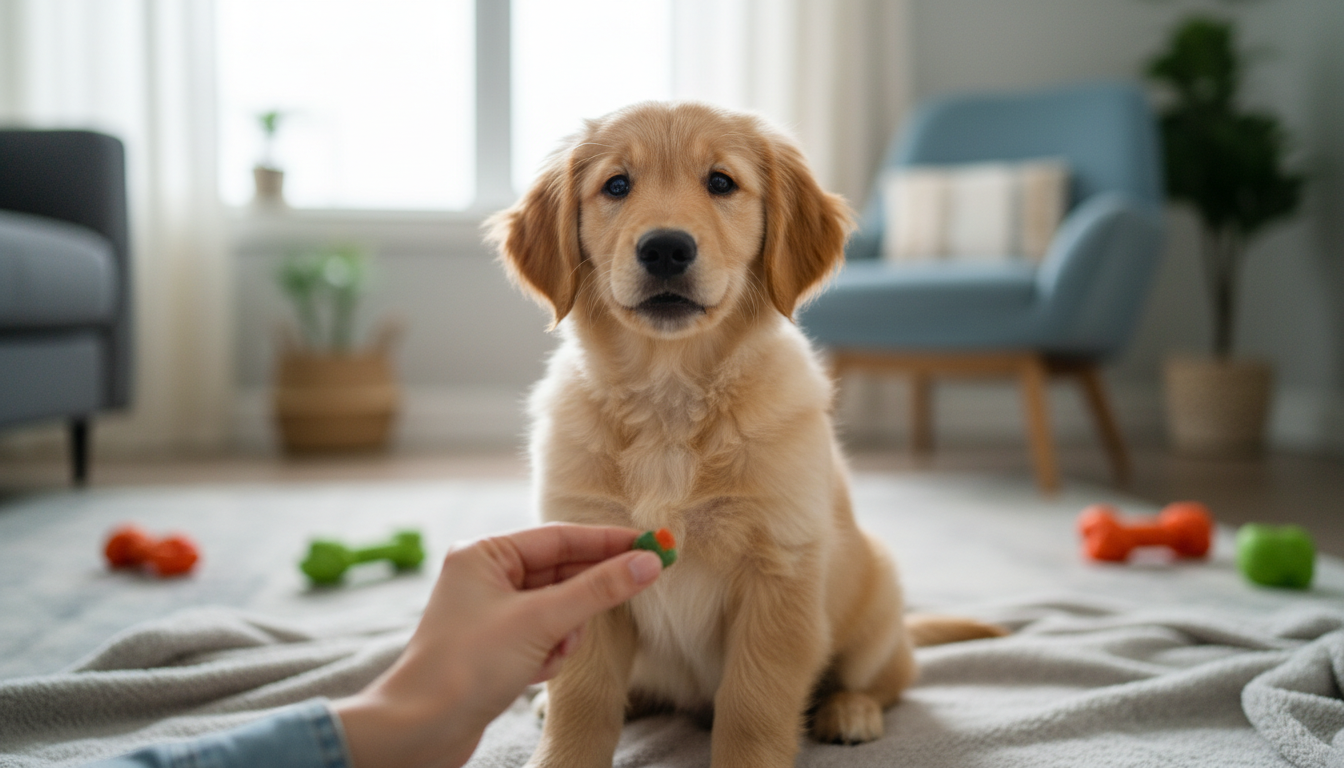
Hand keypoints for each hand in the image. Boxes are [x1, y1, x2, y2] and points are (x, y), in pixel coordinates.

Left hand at [334, 524, 663, 767]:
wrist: (420, 730)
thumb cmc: (467, 666)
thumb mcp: (542, 621)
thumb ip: (599, 590)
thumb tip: (648, 563)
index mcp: (484, 554)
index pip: (560, 537)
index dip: (609, 541)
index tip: (651, 542)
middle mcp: (484, 576)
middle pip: (560, 572)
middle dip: (586, 594)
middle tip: (642, 582)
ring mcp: (489, 612)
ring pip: (556, 609)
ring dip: (564, 632)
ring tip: (551, 652)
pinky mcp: (494, 646)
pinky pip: (542, 636)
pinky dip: (549, 653)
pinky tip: (534, 673)